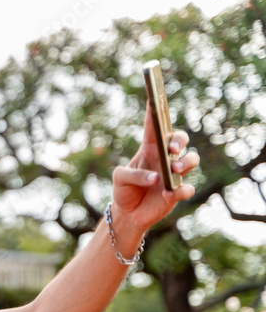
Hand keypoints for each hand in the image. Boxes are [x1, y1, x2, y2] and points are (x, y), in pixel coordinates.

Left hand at [111, 99, 199, 229]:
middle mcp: (164, 159)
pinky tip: (168, 194)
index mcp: (149, 150)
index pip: (154, 128)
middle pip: (180, 139)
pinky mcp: (177, 194)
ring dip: (186, 163)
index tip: (155, 98)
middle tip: (171, 149)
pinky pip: (187, 189)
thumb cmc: (123, 190)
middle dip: (179, 140)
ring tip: (173, 170)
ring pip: (192, 160)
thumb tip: (154, 177)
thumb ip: (132, 175)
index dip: (155, 112)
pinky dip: (180, 190)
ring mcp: (173, 175)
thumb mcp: (119, 179)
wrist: (128, 214)